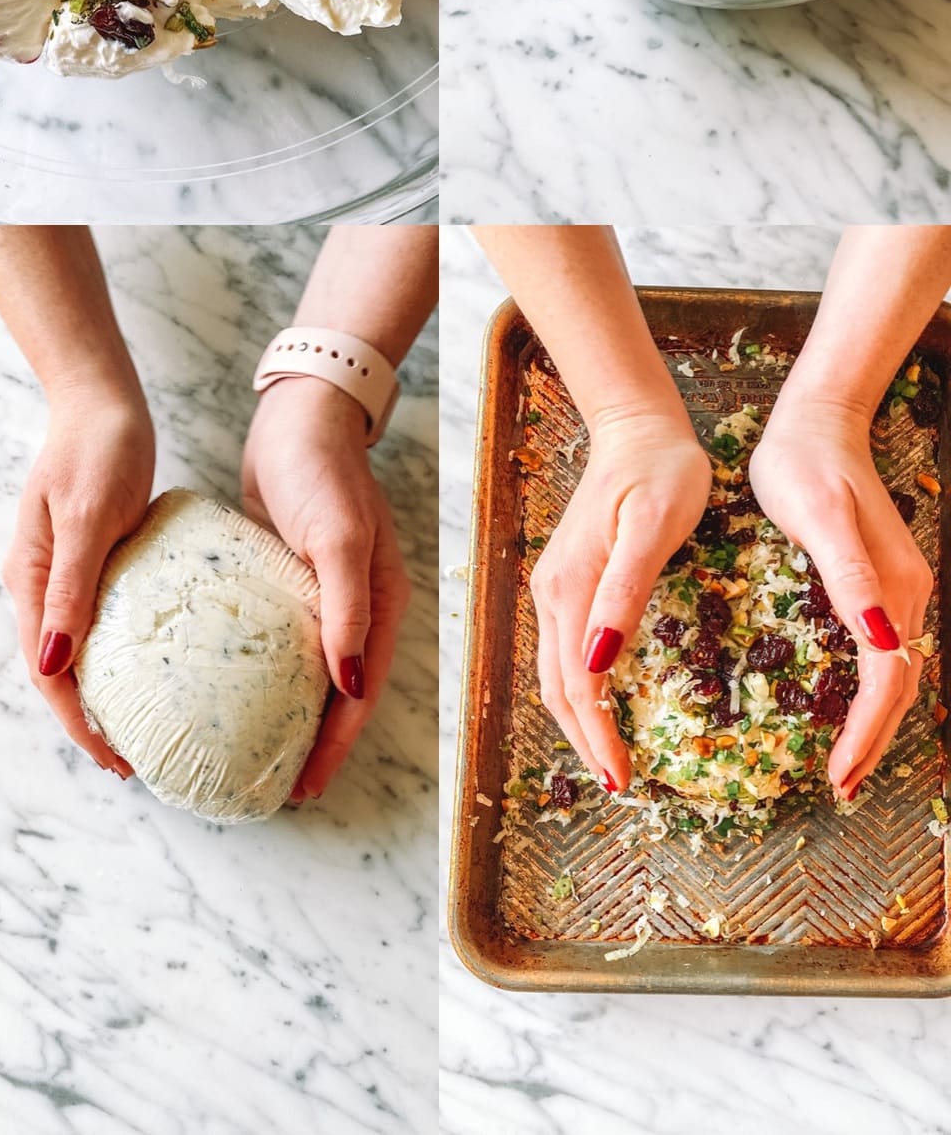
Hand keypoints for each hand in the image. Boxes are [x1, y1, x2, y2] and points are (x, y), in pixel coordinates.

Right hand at [6, 381, 154, 775]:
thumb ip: (70, 588)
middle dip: (91, 720)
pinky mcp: (94, 557)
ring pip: (80, 648)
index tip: (116, 759)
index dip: (79, 723)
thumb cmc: (98, 450)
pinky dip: (123, 649)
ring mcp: (67, 571)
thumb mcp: (86, 519)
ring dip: (105, 690)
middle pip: (59, 671)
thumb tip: (52, 664)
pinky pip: (104, 617)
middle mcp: (40, 583)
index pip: (49, 675)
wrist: (104, 399)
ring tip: (144, 726)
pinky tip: (155, 661)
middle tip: (133, 760)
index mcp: (30, 580)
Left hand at [241, 379, 409, 801]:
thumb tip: (351, 686)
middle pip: (339, 693)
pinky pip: (278, 638)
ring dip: (289, 714)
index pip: (361, 692)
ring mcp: (322, 593)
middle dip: (316, 744)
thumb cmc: (320, 470)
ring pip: (307, 671)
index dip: (338, 744)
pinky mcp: (287, 578)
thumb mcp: (337, 538)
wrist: (297, 415)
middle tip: (279, 788)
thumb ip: (346, 608)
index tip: (306, 785)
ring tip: (256, 754)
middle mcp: (357, 606)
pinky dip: (263, 670)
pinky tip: (233, 688)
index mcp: (382, 603)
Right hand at [530, 413, 711, 788]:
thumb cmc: (659, 471)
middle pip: (557, 687)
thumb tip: (598, 662)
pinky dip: (581, 688)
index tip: (624, 781)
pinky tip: (606, 700)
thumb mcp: (653, 529)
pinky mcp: (567, 578)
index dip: (596, 737)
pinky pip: (565, 649)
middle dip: (584, 742)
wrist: (638, 425)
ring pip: (557, 672)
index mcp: (571, 587)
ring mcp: (555, 585)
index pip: (576, 684)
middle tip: (622, 786)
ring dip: (580, 720)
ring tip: (613, 757)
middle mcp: (553, 593)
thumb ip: (624, 594)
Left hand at [749, 397, 932, 798]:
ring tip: (847, 764)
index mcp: (893, 587)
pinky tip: (849, 706)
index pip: (888, 681)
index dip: (867, 734)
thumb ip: (851, 575)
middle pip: (899, 687)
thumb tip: (881, 637)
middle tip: (841, 787)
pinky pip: (884, 651)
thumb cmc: (804, 464)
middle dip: (874, 742)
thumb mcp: (819, 516)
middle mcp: (906, 593)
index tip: (839, 775)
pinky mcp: (880, 579)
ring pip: (895, 673)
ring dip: (876, 722)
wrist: (817, 421)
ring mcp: (898, 587)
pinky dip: (873, 690)